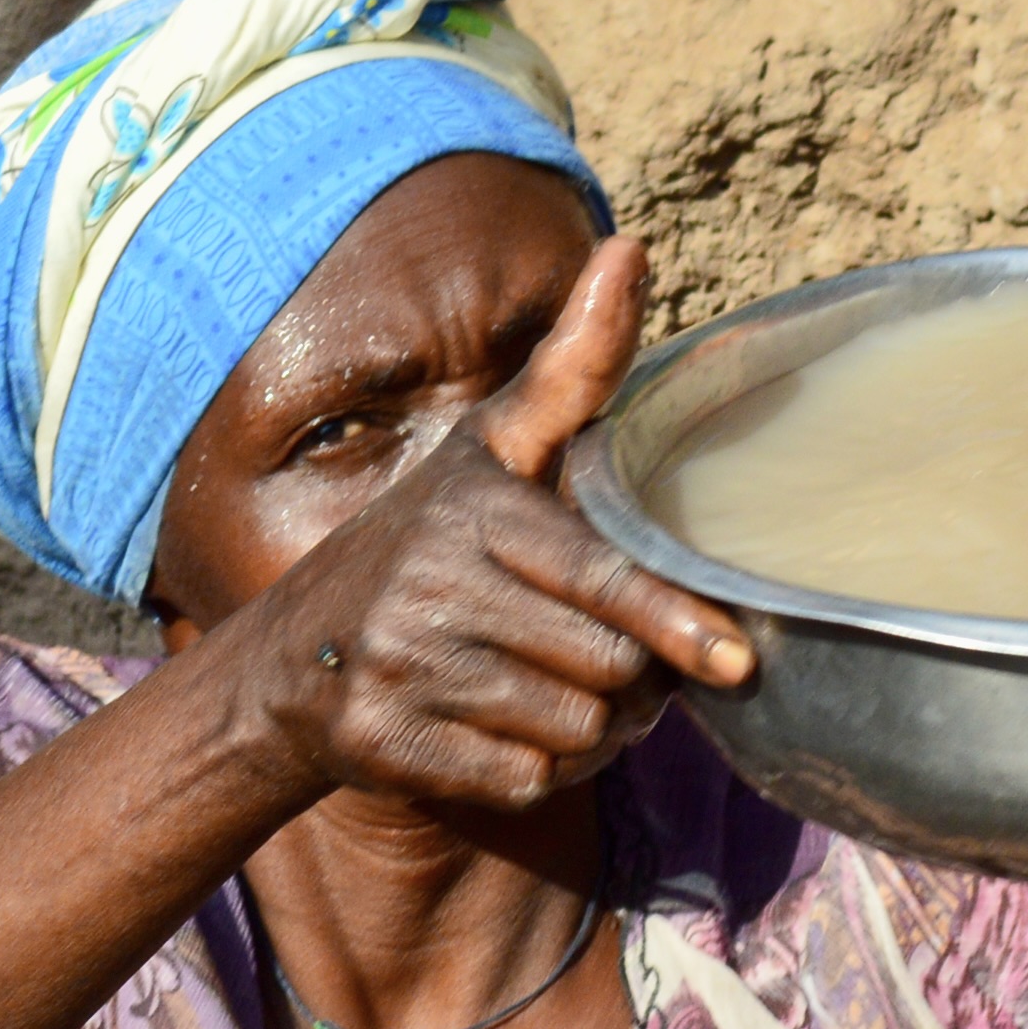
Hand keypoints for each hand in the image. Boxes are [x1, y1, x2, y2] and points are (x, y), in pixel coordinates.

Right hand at [208, 240, 755, 813]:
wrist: (291, 658)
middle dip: (634, 681)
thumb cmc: (427, 540)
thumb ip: (573, 367)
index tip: (736, 657)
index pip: (597, 580)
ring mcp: (402, 670)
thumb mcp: (492, 448)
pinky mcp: (387, 744)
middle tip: (628, 670)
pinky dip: (540, 770)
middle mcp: (430, 589)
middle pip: (604, 669)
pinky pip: (522, 780)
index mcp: (474, 513)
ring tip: (565, 693)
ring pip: (570, 730)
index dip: (672, 621)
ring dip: (594, 731)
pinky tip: (517, 733)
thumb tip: (634, 248)